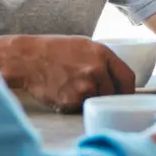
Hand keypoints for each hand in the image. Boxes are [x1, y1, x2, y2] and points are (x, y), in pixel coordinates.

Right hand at [0, 34, 135, 112]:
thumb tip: (119, 81)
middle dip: (105, 96)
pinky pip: (80, 108)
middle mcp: (97, 69)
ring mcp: (85, 86)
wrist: (27, 58)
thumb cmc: (54, 51)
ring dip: (88, 101)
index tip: (125, 96)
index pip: (128, 78)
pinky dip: (73, 105)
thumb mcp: (85, 47)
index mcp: (103, 54)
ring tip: (72, 88)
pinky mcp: (71, 100)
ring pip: (97, 102)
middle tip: (91, 93)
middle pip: (114, 94)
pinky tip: (62, 93)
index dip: (127, 90)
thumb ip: (104, 62)